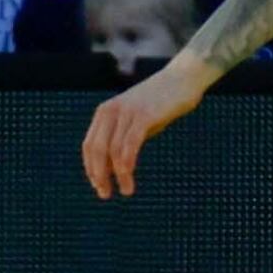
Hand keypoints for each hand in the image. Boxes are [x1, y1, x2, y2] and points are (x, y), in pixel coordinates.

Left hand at [80, 53, 217, 198]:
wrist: (184, 78)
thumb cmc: (161, 103)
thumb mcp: (136, 122)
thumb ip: (124, 140)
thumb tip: (115, 167)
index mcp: (105, 112)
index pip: (89, 146)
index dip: (91, 168)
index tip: (99, 186)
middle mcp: (110, 111)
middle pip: (96, 150)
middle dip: (99, 175)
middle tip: (105, 194)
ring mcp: (126, 112)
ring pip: (112, 150)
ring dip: (117, 175)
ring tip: (126, 191)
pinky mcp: (143, 115)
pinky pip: (129, 145)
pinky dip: (126, 165)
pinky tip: (129, 178)